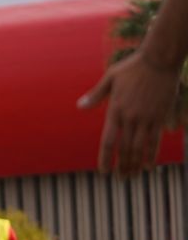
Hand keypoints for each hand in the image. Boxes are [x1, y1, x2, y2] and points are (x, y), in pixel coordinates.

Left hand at [80, 52, 180, 175]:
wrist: (160, 59)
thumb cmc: (133, 67)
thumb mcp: (110, 78)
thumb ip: (96, 95)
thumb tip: (79, 107)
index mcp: (115, 110)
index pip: (108, 141)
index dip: (105, 158)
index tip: (103, 171)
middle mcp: (131, 117)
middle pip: (124, 149)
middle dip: (121, 166)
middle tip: (120, 179)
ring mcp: (147, 118)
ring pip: (140, 148)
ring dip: (135, 164)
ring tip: (132, 177)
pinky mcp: (160, 116)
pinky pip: (156, 140)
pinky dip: (152, 154)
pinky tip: (149, 166)